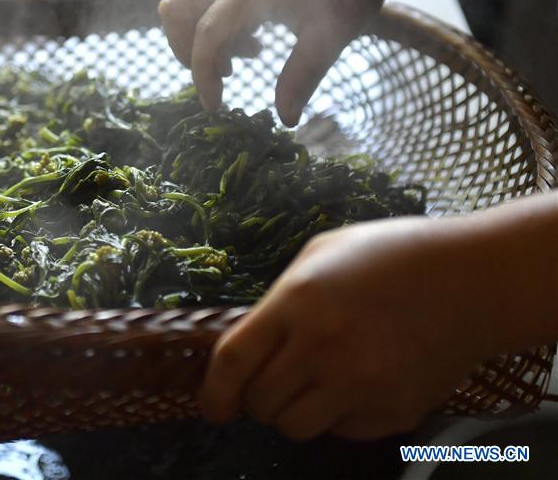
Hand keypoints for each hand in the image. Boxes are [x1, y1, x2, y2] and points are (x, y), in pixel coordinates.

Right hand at [159, 0, 380, 125]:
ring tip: (249, 54)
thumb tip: (285, 120)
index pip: (207, 34)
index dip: (204, 75)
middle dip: (186, 51)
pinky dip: (214, 22)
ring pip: (185, 2)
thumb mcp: (332, 36)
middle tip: (223, 74)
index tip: (215, 106)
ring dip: (202, 37)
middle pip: (175, 9)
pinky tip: (253, 37)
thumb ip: (303, 77)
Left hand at [199, 217, 495, 440]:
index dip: (214, 393)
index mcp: (298, 302)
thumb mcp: (320, 254)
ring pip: (295, 428)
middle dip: (256, 398)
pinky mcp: (392, 412)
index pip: (233, 362)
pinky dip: (337, 416)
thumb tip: (250, 342)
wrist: (472, 281)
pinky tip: (356, 382)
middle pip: (261, 403)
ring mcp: (360, 385)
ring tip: (312, 385)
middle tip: (272, 381)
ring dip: (292, 413)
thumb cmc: (391, 256)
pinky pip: (341, 432)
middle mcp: (323, 348)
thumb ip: (278, 299)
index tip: (213, 407)